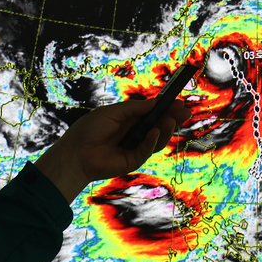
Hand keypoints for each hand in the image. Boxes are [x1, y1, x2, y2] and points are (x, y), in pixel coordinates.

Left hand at [34, 98, 191, 203]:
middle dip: (173, 119)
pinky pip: (146, 150)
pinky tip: (155, 131)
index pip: (152, 114)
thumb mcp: (113, 112)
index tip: (179, 101)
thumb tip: (155, 102)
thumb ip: (134, 108)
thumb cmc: (90, 129)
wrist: (75, 151)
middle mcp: (134, 134)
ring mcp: (134, 148)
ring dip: (166, 129)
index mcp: (129, 121)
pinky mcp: (132, 161)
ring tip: (173, 120)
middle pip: (159, 126)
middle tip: (186, 111)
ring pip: (157, 140)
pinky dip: (152, 141)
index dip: (166, 108)